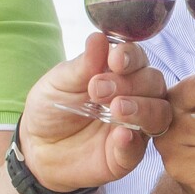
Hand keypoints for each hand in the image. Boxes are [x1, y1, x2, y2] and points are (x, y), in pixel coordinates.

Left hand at [17, 34, 171, 191]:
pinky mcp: (126, 156)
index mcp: (119, 73)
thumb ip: (83, 65)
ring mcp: (134, 127)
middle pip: (154, 83)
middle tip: (99, 90)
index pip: (138, 58)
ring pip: (159, 114)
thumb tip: (98, 37)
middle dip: (131, 83)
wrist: (35, 147)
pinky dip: (132, 141)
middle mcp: (134, 97)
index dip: (131, 57)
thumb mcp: (59, 82)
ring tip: (117, 109)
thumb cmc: (51, 108)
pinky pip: (139, 148)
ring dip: (142, 108)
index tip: (115, 60)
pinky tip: (120, 135)